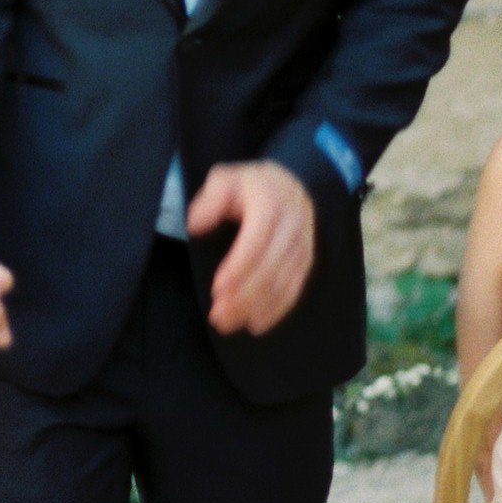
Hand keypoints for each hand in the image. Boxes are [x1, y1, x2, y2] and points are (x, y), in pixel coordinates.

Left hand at [186, 159, 315, 334]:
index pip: (256, 241)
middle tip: (218, 315)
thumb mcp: (226, 178)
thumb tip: (195, 224)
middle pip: (269, 267)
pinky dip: (276, 310)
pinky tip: (256, 323)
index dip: (238, 267)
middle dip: (243, 295)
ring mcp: (302, 246)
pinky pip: (294, 289)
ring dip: (255, 307)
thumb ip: (210, 199)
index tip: (217, 288)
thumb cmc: (251, 185)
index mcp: (270, 203)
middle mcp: (291, 226)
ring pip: (282, 283)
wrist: (294, 182)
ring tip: (228, 323)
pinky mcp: (306, 261)